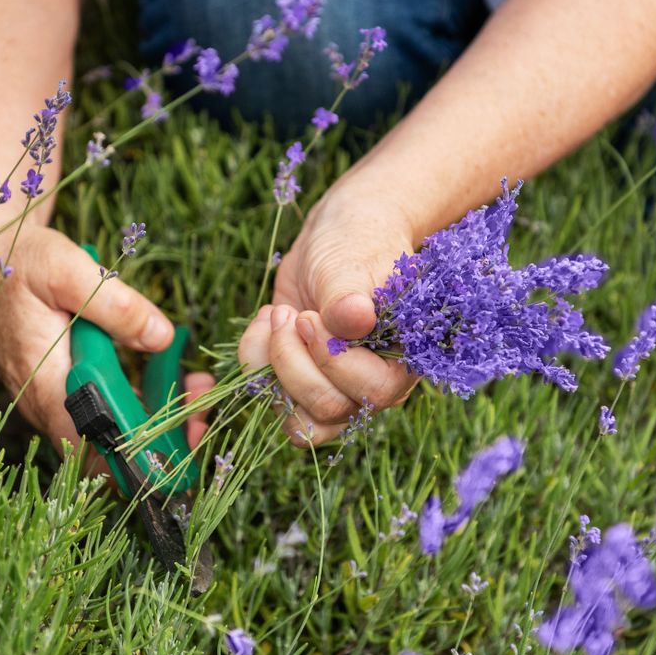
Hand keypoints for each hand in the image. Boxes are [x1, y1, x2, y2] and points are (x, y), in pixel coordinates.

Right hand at [0, 219, 213, 453]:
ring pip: (109, 430)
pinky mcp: (59, 385)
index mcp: (46, 387)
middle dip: (163, 437)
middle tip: (204, 405)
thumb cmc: (20, 261)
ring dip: (156, 417)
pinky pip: (103, 408)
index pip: (97, 449)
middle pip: (110, 447)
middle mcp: (46, 404)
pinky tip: (171, 375)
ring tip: (197, 387)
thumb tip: (163, 338)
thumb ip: (117, 307)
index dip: (142, 457)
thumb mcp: (70, 271)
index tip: (186, 439)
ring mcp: (52, 398)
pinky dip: (139, 399)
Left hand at [238, 188, 419, 445]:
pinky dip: (254, 359)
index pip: (370, 391)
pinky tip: (267, 318)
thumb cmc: (357, 244)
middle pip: (327, 410)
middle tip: (291, 314)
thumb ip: (349, 297)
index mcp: (401, 362)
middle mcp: (370, 387)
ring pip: (296, 419)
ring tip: (277, 316)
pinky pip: (268, 397)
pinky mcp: (299, 382)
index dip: (332, 359)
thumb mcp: (351, 265)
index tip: (311, 315)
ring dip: (272, 367)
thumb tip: (357, 320)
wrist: (337, 235)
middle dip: (294, 361)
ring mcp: (334, 389)